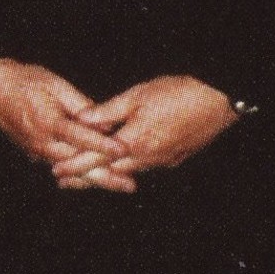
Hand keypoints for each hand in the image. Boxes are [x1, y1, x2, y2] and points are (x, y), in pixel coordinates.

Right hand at [0, 59, 130, 189]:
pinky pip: (58, 165)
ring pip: (69, 170)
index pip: (82, 138)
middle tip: (130, 185)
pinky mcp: (32, 152)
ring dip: (94, 178)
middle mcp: (42, 142)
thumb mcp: (55, 84)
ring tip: (117, 184)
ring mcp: (35, 150)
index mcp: (49, 123)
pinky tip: (92, 177)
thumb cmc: (23, 80)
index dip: (105, 145)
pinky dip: (76, 172)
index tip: (124, 150)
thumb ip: (81, 105)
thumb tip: (104, 123)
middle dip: (105, 176)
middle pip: (79, 164)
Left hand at [56, 75, 236, 185]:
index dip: (75, 166)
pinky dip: (128, 167)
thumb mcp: (137, 95)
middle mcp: (148, 158)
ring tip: (88, 173)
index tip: (56, 173)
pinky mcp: (175, 158)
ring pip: (128, 172)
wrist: (218, 100)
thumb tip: (80, 120)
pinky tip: (122, 162)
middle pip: (110, 172)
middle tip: (65, 181)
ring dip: (107, 173)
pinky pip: (144, 167)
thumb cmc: (177, 92)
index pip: (97, 159)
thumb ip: (107, 111)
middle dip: (87, 176)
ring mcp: (163, 161)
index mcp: (134, 141)